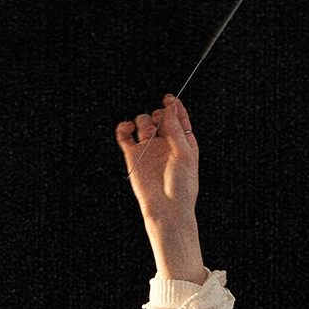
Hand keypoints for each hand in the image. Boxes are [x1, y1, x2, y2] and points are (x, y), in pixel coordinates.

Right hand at [115, 93, 207, 282]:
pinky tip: (128, 128)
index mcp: (182, 142)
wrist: (167, 210)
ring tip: (149, 135)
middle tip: (159, 124)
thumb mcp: (184, 154)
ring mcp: (148, 148)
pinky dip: (124, 127)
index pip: (177, 116)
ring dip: (144, 122)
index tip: (169, 98)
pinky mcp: (133, 156)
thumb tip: (170, 106)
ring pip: (142, 121)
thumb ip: (176, 128)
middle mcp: (165, 143)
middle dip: (158, 114)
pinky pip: (124, 134)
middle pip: (158, 115)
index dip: (173, 105)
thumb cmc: (182, 187)